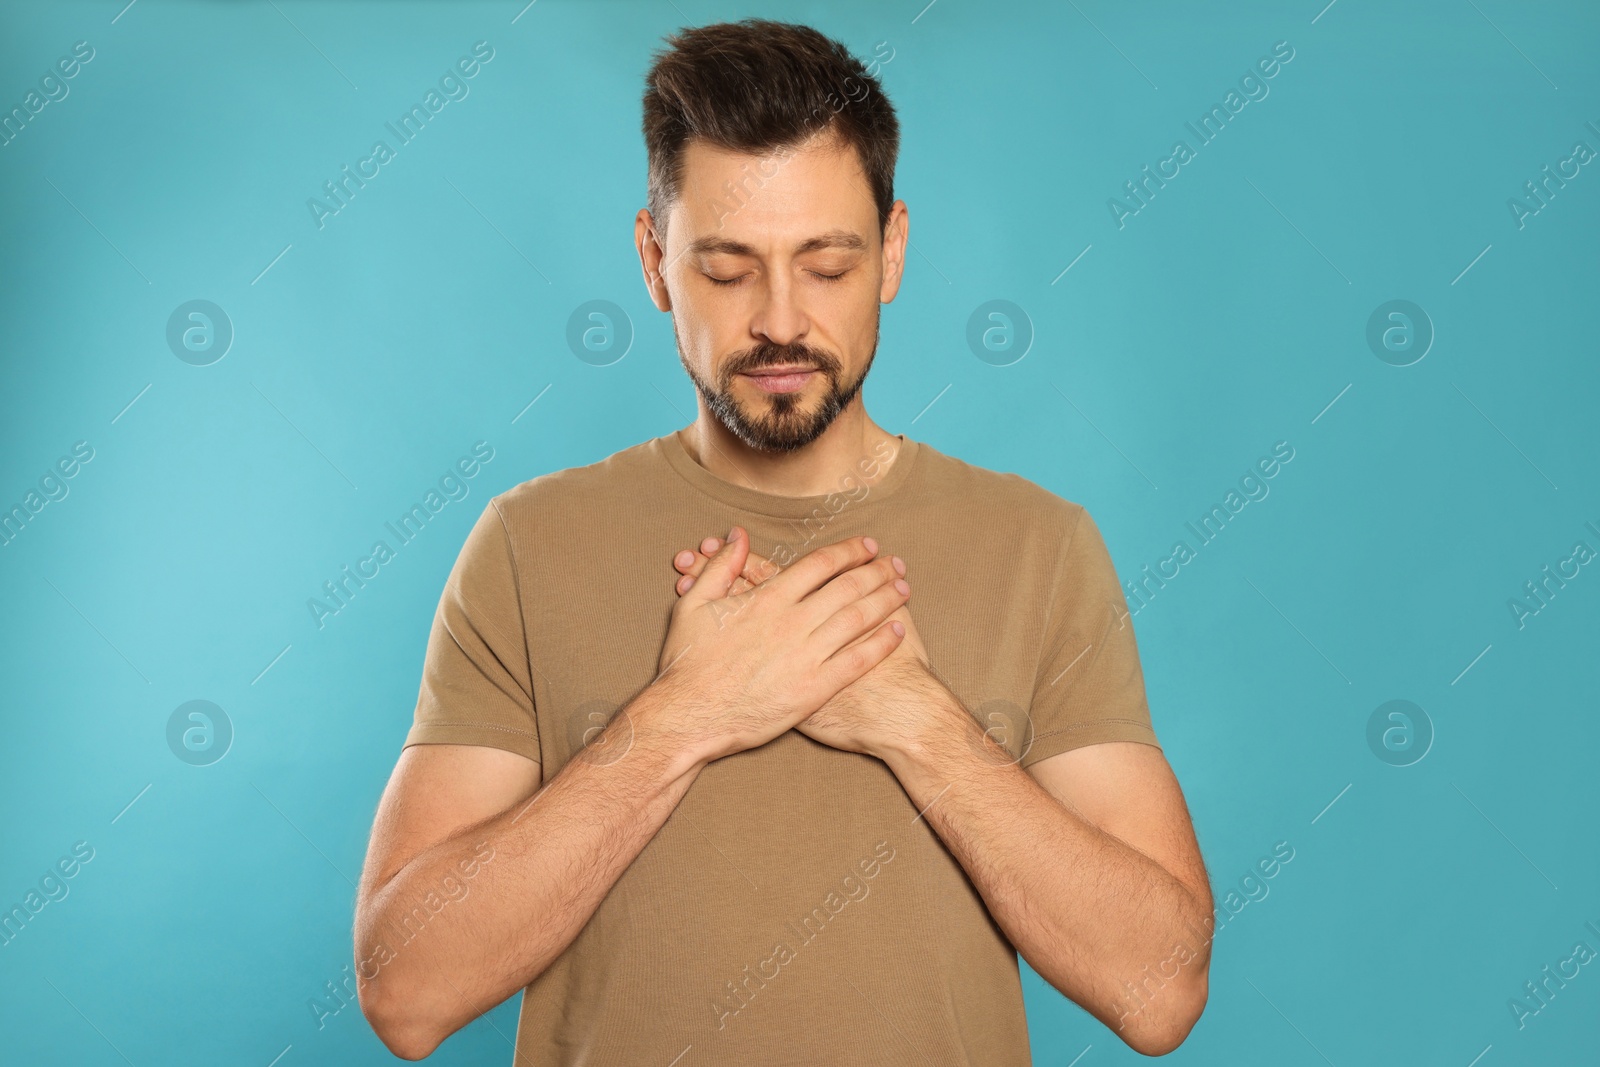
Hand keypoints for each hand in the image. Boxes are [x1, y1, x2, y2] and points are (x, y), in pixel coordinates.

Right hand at [652, 526, 910, 763]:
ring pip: (857, 619)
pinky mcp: (813, 689)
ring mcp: (805, 656)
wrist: (689, 716)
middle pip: (847, 587)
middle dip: (877, 571)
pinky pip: (856, 661)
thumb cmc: (688, 664)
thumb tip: (738, 536)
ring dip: (885, 600)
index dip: (848, 551)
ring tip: (904, 589)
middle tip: (896, 564)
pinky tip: (897, 632)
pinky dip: (880, 645)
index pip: (820, 564)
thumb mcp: (694, 605)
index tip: (867, 545)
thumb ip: (721, 567)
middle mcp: (792, 623)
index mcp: (768, 598)